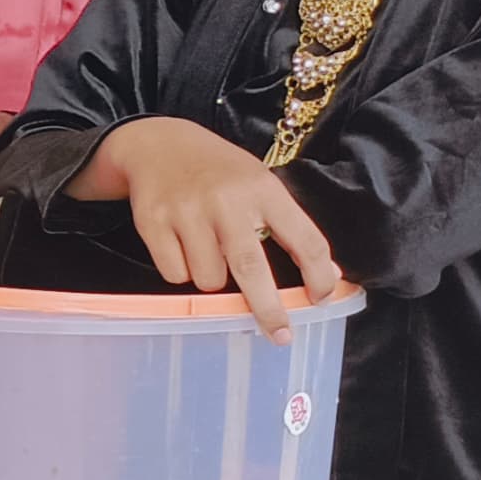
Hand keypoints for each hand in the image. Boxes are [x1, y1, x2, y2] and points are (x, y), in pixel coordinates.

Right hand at [78, 116, 342, 336]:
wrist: (158, 144)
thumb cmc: (219, 172)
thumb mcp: (259, 184)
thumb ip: (288, 224)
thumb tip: (327, 275)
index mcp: (262, 189)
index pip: (303, 239)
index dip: (317, 275)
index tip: (320, 299)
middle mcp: (226, 200)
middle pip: (250, 269)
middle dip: (268, 309)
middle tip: (280, 335)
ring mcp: (187, 212)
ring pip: (208, 279)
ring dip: (212, 280)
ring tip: (207, 254)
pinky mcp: (153, 223)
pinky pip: (175, 274)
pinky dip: (181, 272)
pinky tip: (181, 247)